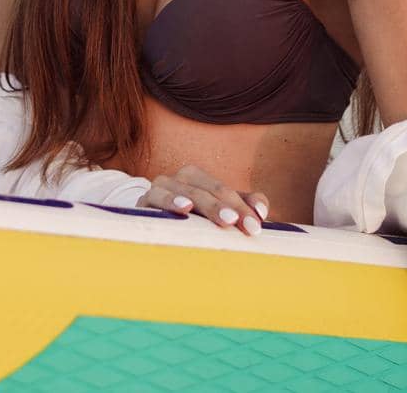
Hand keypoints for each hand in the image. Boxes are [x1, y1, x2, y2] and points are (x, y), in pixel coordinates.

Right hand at [140, 165, 268, 236]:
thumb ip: (244, 206)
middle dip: (227, 207)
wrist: (149, 224)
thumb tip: (261, 212)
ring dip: (206, 204)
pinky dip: (171, 201)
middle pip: (207, 189)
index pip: (224, 190)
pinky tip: (185, 208)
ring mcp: (160, 188)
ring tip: (224, 218)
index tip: (256, 228)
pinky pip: (156, 197)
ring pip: (185, 190)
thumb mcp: (219, 210)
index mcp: (198, 178)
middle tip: (240, 224)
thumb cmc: (190, 220)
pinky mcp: (144, 201)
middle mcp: (179, 178)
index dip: (242, 207)